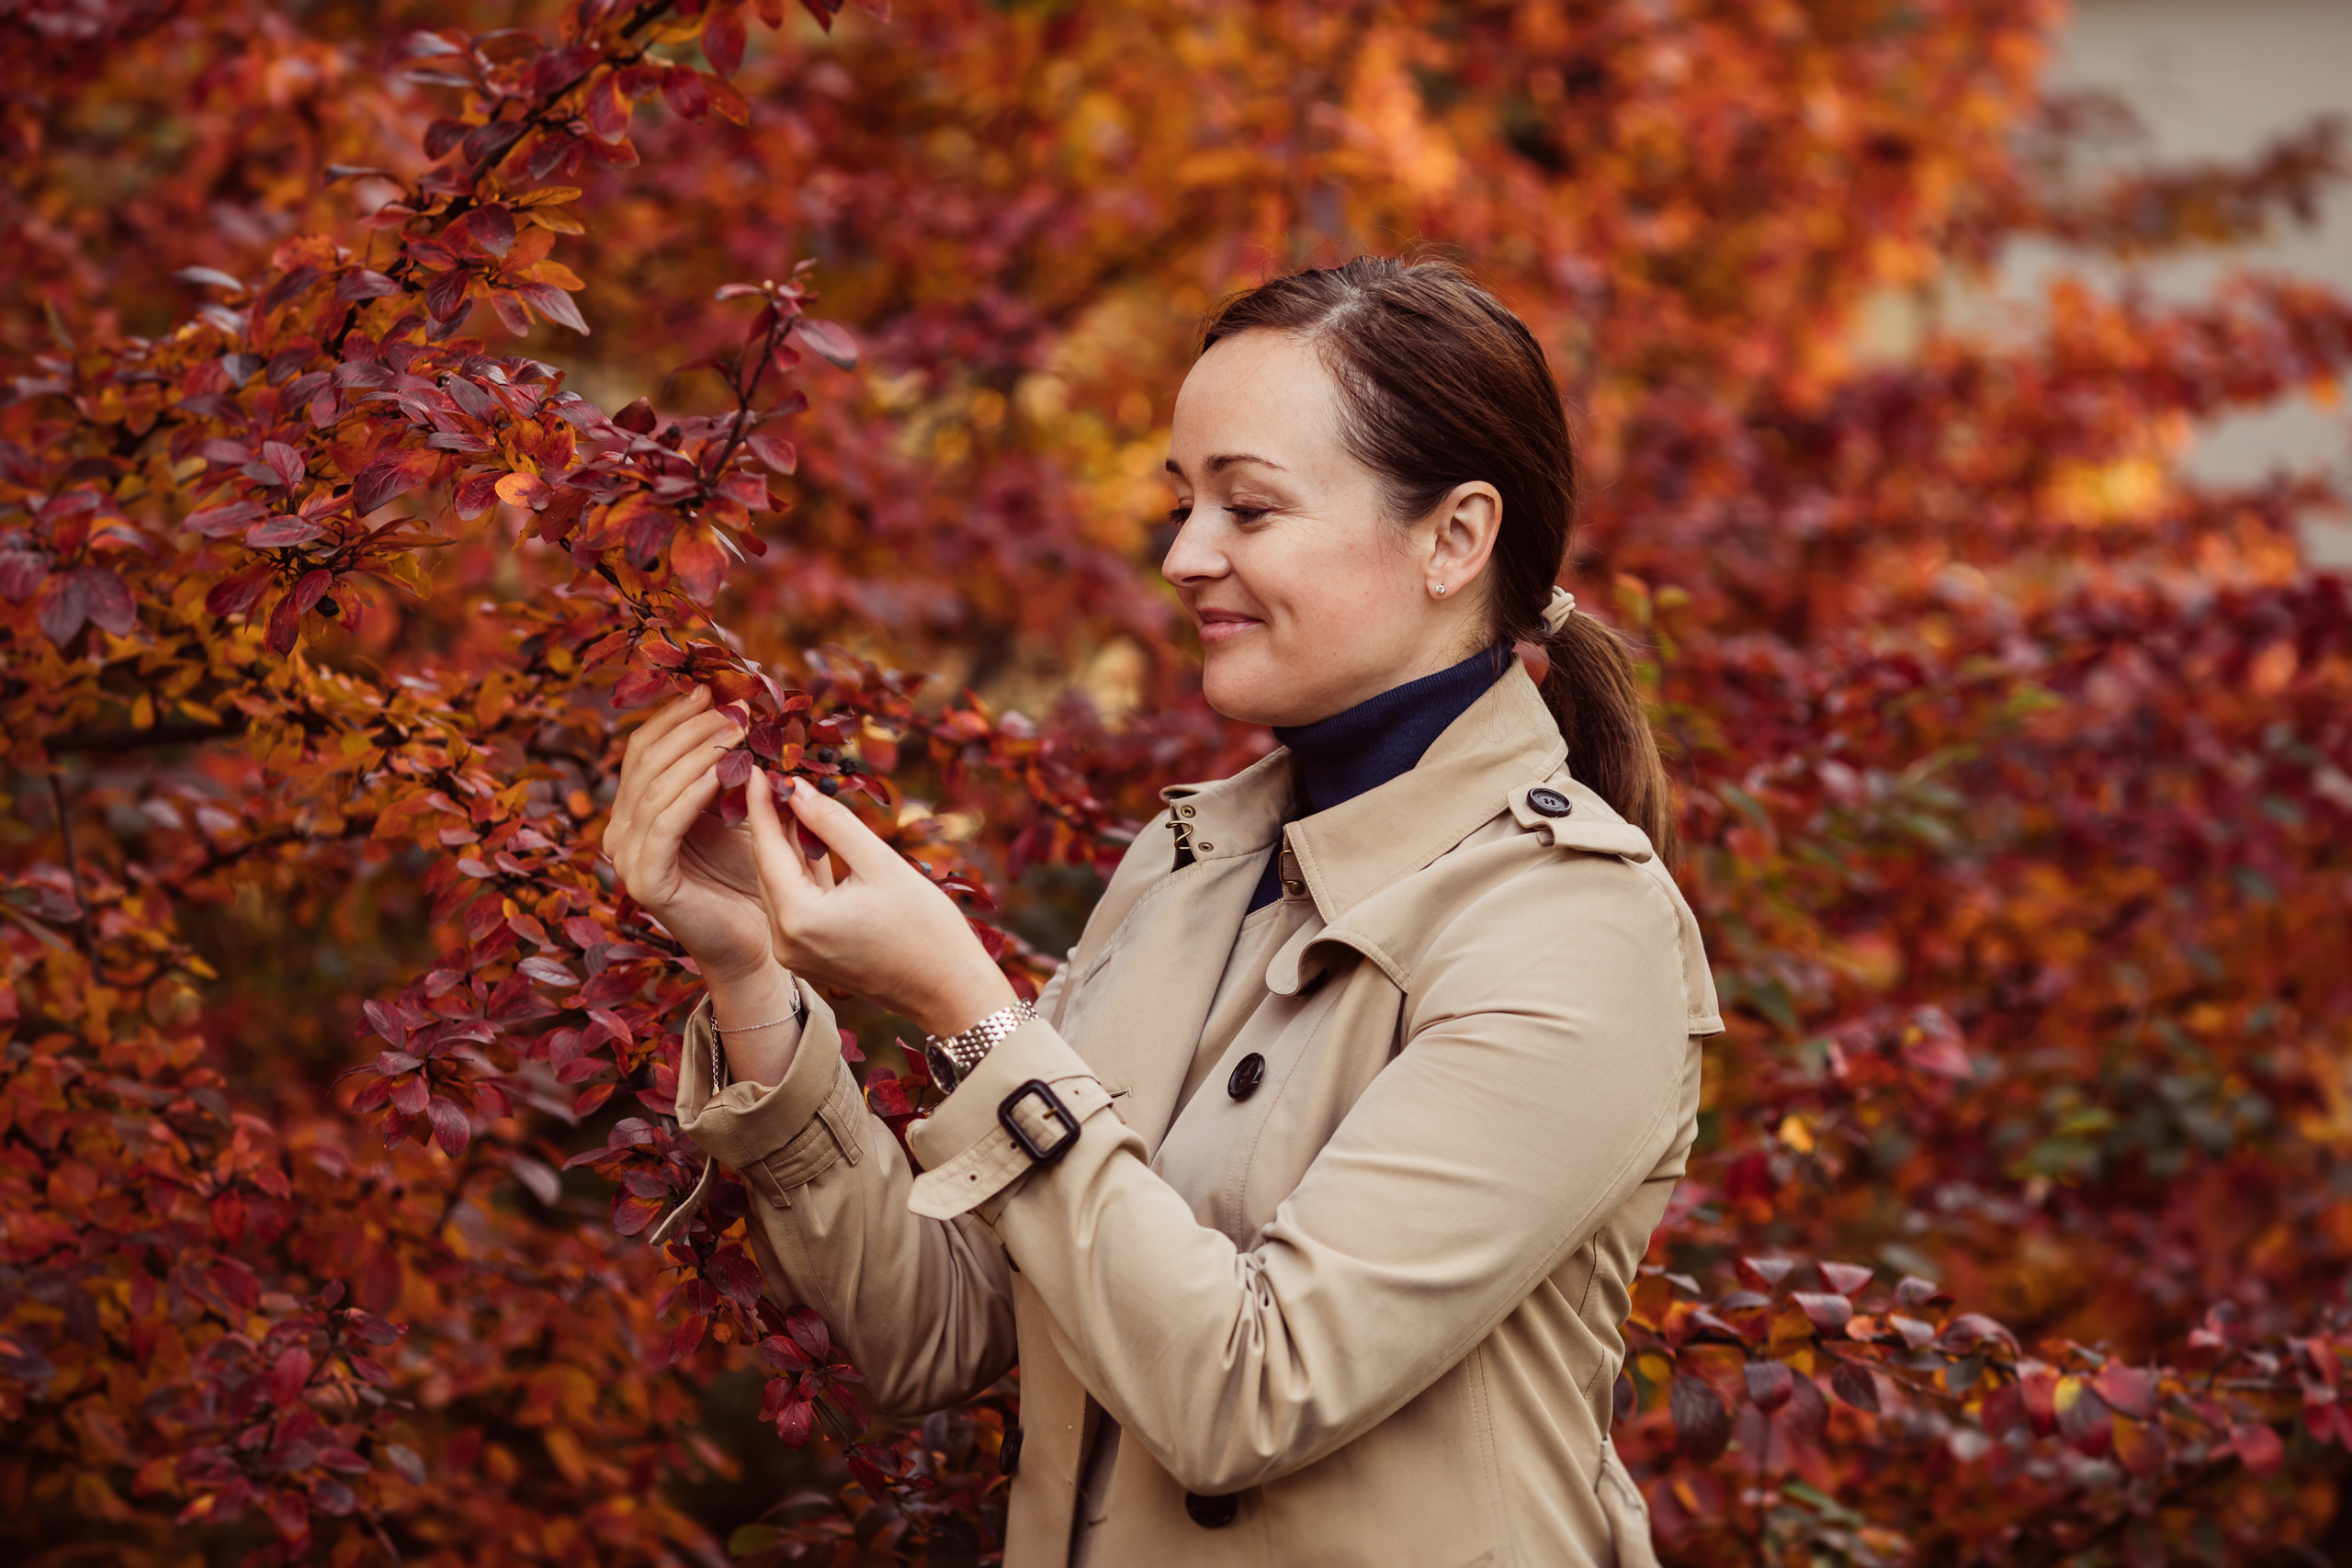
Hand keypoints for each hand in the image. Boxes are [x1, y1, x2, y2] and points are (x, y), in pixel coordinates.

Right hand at [608, 687, 822, 986]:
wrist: (759, 943)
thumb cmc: (755, 875)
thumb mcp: (743, 808)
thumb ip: (734, 766)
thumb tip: (743, 706)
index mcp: (638, 808)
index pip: (644, 746)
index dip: (675, 715)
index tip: (714, 689)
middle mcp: (623, 829)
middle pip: (646, 760)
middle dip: (690, 727)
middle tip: (731, 705)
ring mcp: (627, 856)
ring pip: (654, 788)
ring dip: (696, 752)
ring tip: (735, 730)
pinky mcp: (645, 881)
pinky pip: (663, 826)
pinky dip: (691, 794)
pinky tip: (721, 772)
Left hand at [741, 767, 1015, 1039]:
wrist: (952, 991)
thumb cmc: (927, 928)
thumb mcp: (881, 864)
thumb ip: (833, 823)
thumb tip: (796, 787)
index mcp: (799, 919)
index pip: (767, 849)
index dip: (763, 804)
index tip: (760, 766)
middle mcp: (785, 942)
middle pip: (768, 869)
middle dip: (771, 822)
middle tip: (775, 776)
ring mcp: (795, 955)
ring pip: (779, 888)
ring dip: (785, 846)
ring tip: (791, 800)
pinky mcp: (808, 960)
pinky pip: (794, 907)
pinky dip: (800, 874)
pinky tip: (808, 841)